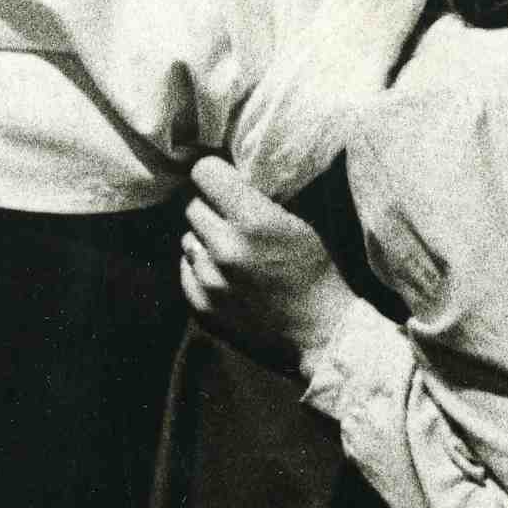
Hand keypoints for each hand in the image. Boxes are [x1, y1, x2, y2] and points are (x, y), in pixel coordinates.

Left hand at [179, 155, 357, 368]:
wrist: (321, 336)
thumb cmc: (315, 274)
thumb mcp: (298, 224)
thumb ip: (259, 200)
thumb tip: (230, 176)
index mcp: (253, 220)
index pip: (204, 172)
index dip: (215, 174)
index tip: (224, 183)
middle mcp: (225, 248)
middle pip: (192, 206)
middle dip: (211, 209)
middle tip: (231, 220)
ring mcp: (210, 281)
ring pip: (187, 240)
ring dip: (205, 241)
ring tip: (231, 253)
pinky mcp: (202, 308)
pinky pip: (186, 271)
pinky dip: (200, 270)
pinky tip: (226, 277)